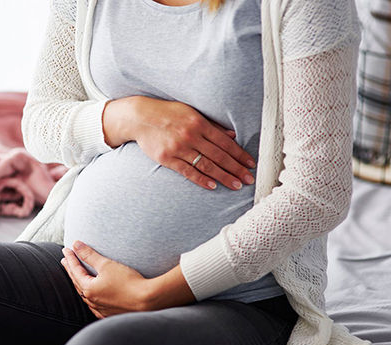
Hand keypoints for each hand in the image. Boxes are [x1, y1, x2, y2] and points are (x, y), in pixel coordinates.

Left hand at [60, 241, 152, 318]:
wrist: (147, 300)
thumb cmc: (128, 281)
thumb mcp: (106, 265)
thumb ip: (89, 255)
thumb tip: (76, 245)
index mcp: (88, 289)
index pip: (75, 270)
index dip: (71, 258)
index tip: (66, 249)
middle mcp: (92, 301)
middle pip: (77, 282)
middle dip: (71, 270)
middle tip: (66, 260)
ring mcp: (101, 309)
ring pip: (85, 295)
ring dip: (79, 283)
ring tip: (76, 276)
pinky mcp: (110, 313)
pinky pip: (95, 305)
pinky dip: (90, 297)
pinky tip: (91, 297)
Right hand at [102, 96, 255, 190]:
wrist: (140, 117)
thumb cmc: (167, 113)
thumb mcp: (191, 113)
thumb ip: (211, 125)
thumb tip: (232, 135)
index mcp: (199, 123)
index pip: (225, 142)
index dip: (239, 154)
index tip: (250, 163)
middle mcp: (191, 136)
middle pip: (219, 156)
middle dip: (236, 168)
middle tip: (249, 178)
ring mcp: (179, 148)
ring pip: (206, 165)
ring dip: (223, 176)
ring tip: (236, 185)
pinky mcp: (167, 158)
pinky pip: (187, 171)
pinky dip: (201, 179)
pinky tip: (212, 185)